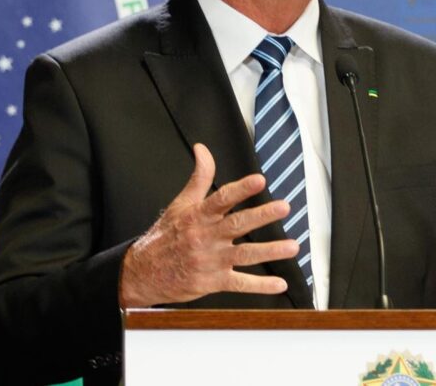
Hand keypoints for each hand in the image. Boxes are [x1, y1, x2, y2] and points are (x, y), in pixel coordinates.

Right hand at [119, 143, 298, 306]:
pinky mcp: (212, 282)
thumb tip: (203, 150)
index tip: (259, 181)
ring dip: (270, 251)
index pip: (222, 199)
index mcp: (198, 216)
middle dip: (262, 216)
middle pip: (237, 224)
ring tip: (292, 246)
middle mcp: (206, 237)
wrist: (143, 273)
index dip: (241, 189)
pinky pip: (239, 284)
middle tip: (283, 207)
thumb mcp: (180, 204)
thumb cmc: (165, 237)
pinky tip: (279, 283)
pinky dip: (260, 286)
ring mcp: (210, 261)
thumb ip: (199, 177)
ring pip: (244, 254)